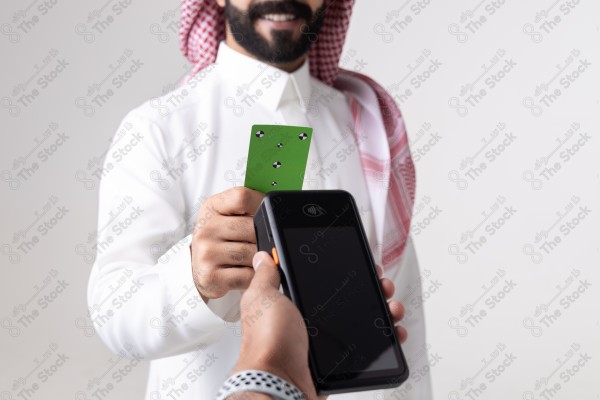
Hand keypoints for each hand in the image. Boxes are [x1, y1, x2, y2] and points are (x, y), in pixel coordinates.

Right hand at [190, 187, 263, 300]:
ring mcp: (207, 253)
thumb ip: (249, 208)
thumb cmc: (219, 239)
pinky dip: (255, 275)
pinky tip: (249, 271)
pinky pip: (248, 275)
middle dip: (263, 237)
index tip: (267, 213)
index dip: (261, 205)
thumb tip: (279, 211)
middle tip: (263, 241)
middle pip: (252, 227)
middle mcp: (206, 229)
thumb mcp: (226, 215)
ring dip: (261, 258)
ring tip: (256, 258)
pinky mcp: (211, 276)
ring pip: (253, 253)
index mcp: (211, 207)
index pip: (242, 198)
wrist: (199, 268)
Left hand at [232, 252, 407, 398]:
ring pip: (362, 322)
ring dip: (382, 311)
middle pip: (348, 301)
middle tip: (382, 285)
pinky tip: (393, 331)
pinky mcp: (337, 361)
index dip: (344, 272)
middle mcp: (309, 323)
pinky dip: (385, 339)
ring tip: (392, 307)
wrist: (279, 383)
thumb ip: (265, 277)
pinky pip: (367, 347)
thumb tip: (261, 258)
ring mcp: (324, 343)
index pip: (323, 282)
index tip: (361, 265)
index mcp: (292, 305)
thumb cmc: (268, 342)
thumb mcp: (263, 298)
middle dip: (370, 289)